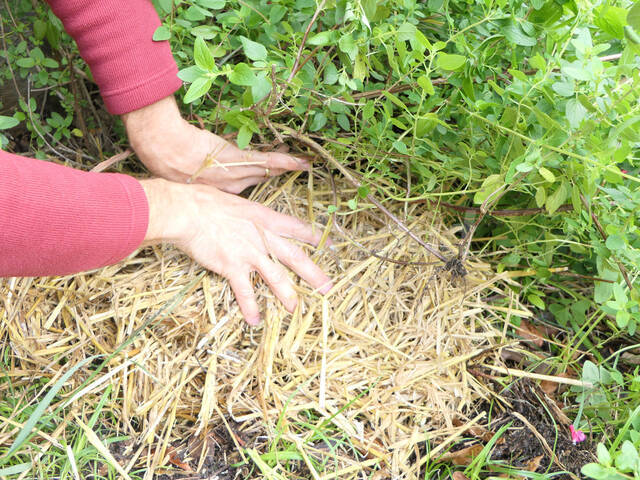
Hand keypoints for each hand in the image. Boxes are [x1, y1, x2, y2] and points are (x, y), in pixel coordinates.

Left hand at [123, 96, 307, 193]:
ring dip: (286, 166)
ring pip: (264, 170)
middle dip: (279, 173)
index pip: (245, 184)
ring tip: (304, 164)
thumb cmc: (165, 156)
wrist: (161, 146)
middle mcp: (229, 185)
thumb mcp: (182, 168)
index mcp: (218, 189)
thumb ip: (196, 167)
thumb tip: (201, 159)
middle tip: (298, 167)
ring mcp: (233, 172)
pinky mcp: (235, 160)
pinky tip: (298, 161)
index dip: (260, 178)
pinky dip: (282, 162)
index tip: (269, 174)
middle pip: (259, 177)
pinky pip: (264, 162)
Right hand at [140, 179, 332, 324]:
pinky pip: (245, 291)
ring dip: (288, 295)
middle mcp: (262, 237)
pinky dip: (250, 307)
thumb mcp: (236, 202)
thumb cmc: (205, 201)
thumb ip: (247, 214)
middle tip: (327, 287)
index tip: (330, 245)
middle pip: (295, 257)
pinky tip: (255, 320)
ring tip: (297, 309)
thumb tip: (247, 217)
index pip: (297, 228)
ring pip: (276, 277)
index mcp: (265, 218)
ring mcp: (249, 253)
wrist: (188, 211)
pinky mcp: (232, 267)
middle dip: (313, 273)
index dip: (314, 237)